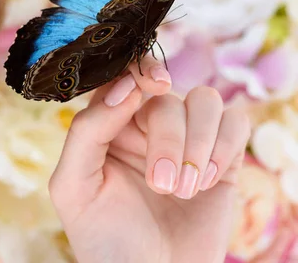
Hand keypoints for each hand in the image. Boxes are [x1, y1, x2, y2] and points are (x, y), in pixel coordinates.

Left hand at [48, 56, 250, 262]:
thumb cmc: (104, 238)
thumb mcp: (73, 185)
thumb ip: (87, 131)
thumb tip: (125, 86)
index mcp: (107, 127)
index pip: (121, 77)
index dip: (138, 70)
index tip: (153, 83)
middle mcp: (144, 127)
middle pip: (164, 97)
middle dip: (166, 139)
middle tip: (160, 186)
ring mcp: (184, 140)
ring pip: (204, 101)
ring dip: (197, 146)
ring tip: (182, 191)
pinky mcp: (220, 158)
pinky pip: (235, 122)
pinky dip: (224, 148)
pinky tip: (206, 182)